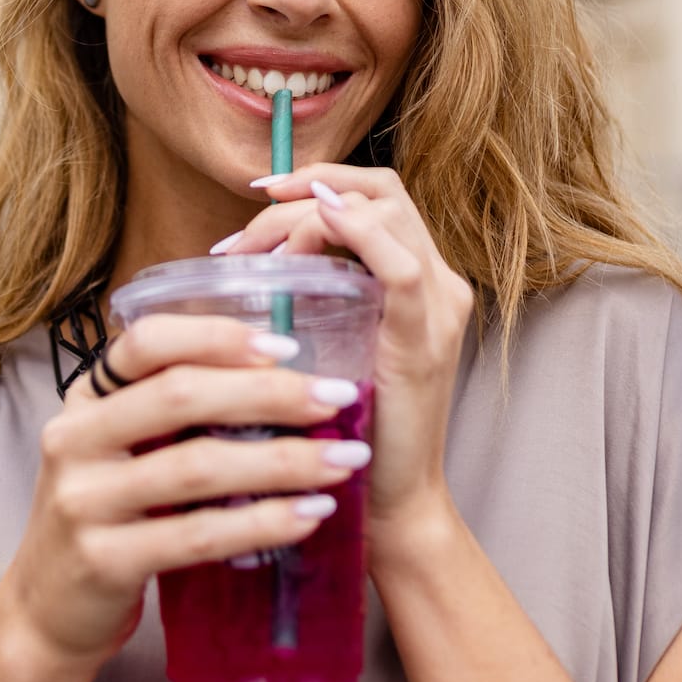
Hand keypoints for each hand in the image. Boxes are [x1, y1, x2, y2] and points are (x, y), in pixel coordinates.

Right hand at [0, 314, 372, 681]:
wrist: (49, 611)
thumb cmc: (107, 516)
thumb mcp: (120, 449)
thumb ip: (172, 411)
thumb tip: (282, 375)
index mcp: (85, 397)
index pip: (146, 342)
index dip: (218, 336)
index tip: (287, 348)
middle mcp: (74, 438)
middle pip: (180, 395)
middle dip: (270, 394)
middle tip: (337, 399)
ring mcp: (83, 500)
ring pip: (197, 466)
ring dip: (282, 460)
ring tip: (342, 461)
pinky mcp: (103, 560)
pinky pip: (198, 535)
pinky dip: (262, 523)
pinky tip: (308, 515)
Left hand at [226, 165, 475, 560]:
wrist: (388, 501)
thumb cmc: (349, 426)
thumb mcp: (332, 344)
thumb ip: (312, 296)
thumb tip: (247, 258)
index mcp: (419, 278)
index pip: (376, 195)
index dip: (318, 180)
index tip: (256, 194)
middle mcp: (441, 282)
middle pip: (379, 192)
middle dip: (302, 194)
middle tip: (241, 236)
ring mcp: (439, 308)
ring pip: (386, 214)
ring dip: (309, 216)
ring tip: (255, 255)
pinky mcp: (424, 341)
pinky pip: (400, 268)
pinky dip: (359, 235)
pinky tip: (317, 226)